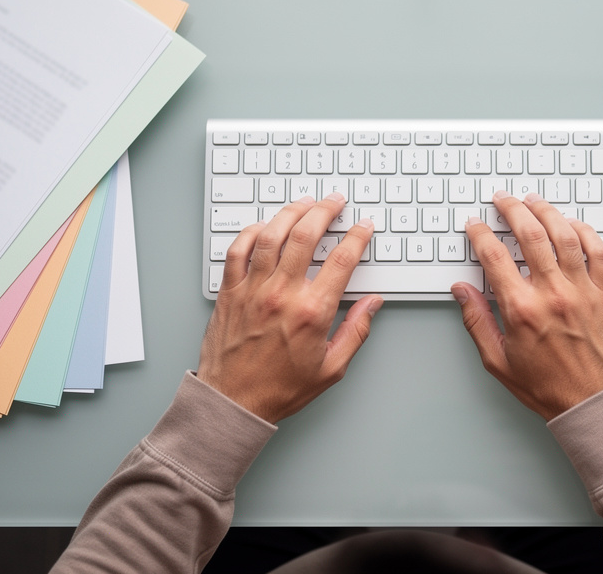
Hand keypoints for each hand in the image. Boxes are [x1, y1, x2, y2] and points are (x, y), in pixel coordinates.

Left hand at [198, 193, 382, 423]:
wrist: (232, 402)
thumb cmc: (279, 389)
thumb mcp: (331, 368)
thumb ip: (356, 331)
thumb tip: (372, 304)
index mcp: (312, 312)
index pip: (342, 260)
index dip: (357, 237)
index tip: (363, 227)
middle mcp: (282, 294)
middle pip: (306, 235)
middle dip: (325, 211)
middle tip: (335, 201)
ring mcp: (253, 290)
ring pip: (272, 235)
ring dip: (291, 212)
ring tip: (304, 203)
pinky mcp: (230, 292)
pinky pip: (239, 250)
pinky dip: (252, 232)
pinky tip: (265, 227)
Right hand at [453, 191, 602, 420]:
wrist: (594, 404)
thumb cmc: (548, 388)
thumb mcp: (498, 361)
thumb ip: (476, 321)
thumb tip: (462, 291)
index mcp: (522, 310)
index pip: (494, 256)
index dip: (480, 234)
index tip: (475, 226)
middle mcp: (552, 294)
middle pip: (530, 234)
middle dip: (511, 209)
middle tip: (502, 199)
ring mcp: (582, 291)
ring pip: (564, 235)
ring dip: (546, 211)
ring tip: (533, 201)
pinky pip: (597, 251)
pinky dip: (584, 231)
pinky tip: (570, 224)